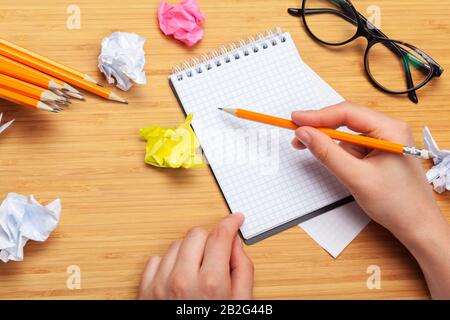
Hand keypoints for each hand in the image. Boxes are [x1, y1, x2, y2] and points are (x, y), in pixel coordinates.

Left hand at [138, 213, 253, 299]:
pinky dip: (169, 264)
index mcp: (211, 283)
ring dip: (189, 252)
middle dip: (209, 240)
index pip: (221, 235)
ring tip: (196, 273)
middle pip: (197, 234)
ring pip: (176, 244)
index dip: (231, 222)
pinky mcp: (144, 290)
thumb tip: (236, 245)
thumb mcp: (239, 305)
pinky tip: (178, 279)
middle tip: (215, 255)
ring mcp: (160, 284)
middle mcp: (183, 279)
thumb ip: (243, 271)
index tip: (235, 219)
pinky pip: (157, 259)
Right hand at [291, 101, 449, 298]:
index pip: (347, 113)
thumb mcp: (356, 177)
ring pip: (347, 134)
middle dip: (320, 127)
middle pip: (346, 119)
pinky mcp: (378, 153)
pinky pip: (352, 146)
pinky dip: (337, 151)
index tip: (295, 119)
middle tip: (296, 135)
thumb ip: (327, 153)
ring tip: (307, 147)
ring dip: (328, 141)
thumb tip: (305, 134)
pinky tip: (330, 159)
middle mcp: (388, 130)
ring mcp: (383, 141)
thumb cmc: (398, 204)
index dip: (317, 115)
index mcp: (390, 130)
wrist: (417, 226)